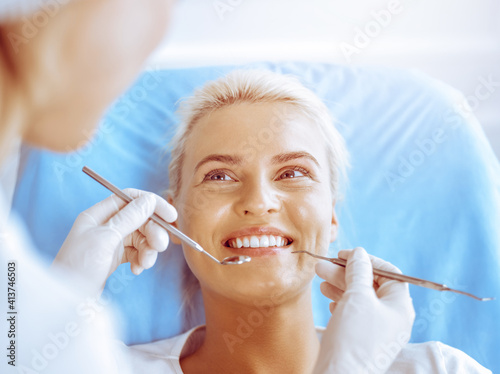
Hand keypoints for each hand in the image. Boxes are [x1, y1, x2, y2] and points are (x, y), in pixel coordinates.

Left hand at [53, 188, 176, 294]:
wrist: (66, 303)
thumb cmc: (79, 268)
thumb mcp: (105, 239)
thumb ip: (129, 218)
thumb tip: (149, 200)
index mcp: (98, 215)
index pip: (130, 199)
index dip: (152, 204)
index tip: (171, 216)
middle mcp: (104, 225)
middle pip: (139, 219)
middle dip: (153, 232)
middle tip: (161, 247)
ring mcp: (110, 242)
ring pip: (140, 237)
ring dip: (148, 249)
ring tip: (145, 264)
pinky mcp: (114, 258)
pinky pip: (136, 252)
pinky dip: (141, 259)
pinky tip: (137, 270)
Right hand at [312, 247, 414, 373]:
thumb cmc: (353, 337)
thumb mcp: (356, 296)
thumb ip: (358, 271)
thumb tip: (359, 254)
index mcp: (400, 307)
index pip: (389, 273)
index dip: (367, 260)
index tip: (344, 255)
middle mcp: (393, 318)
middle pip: (372, 285)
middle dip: (347, 273)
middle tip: (323, 265)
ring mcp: (378, 331)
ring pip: (360, 299)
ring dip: (340, 286)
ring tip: (320, 280)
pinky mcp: (363, 340)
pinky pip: (355, 315)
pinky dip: (342, 304)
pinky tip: (330, 302)